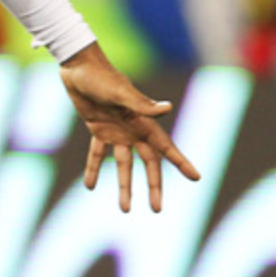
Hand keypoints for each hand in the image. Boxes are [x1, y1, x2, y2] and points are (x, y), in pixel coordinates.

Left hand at [59, 42, 199, 212]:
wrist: (79, 66)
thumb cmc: (102, 77)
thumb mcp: (120, 92)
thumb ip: (142, 104)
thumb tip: (168, 108)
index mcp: (143, 122)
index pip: (166, 148)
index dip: (181, 162)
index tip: (196, 178)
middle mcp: (133, 130)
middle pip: (147, 164)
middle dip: (153, 186)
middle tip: (157, 209)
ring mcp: (116, 131)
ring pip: (122, 165)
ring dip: (123, 186)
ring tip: (125, 209)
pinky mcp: (97, 129)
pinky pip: (96, 153)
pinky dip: (93, 169)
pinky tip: (91, 186)